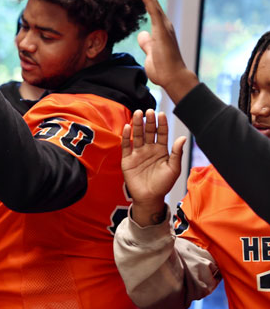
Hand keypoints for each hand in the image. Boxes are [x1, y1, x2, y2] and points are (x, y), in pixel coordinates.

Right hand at [121, 109, 186, 226]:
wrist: (149, 197)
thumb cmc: (163, 184)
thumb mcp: (174, 169)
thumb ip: (177, 153)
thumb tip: (182, 138)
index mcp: (161, 150)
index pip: (162, 133)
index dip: (161, 124)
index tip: (161, 115)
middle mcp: (149, 149)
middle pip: (149, 132)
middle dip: (149, 121)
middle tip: (149, 111)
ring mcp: (138, 153)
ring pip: (137, 136)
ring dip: (137, 125)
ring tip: (138, 114)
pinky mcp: (127, 160)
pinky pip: (126, 146)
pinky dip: (126, 137)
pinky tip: (127, 127)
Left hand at [129, 0, 198, 102]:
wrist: (172, 77)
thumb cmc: (163, 68)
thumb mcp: (150, 53)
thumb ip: (146, 43)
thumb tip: (142, 34)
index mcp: (160, 29)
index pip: (150, 9)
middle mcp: (163, 24)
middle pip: (151, 2)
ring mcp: (164, 26)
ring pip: (152, 3)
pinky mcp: (162, 30)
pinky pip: (154, 11)